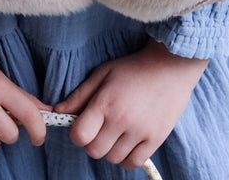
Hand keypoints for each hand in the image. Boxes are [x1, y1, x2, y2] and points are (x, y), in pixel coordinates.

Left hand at [57, 39, 208, 169]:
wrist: (171, 65)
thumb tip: (57, 111)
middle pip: (94, 151)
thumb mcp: (103, 73)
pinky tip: (129, 141)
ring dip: (111, 149)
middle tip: (102, 127)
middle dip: (94, 141)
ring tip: (118, 131)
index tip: (85, 125)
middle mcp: (122, 119)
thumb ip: (80, 95)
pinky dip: (126, 158)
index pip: (79, 136)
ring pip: (112, 159)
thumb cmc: (134, 68)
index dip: (78, 133)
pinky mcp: (156, 139)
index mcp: (105, 102)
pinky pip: (132, 163)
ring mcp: (140, 131)